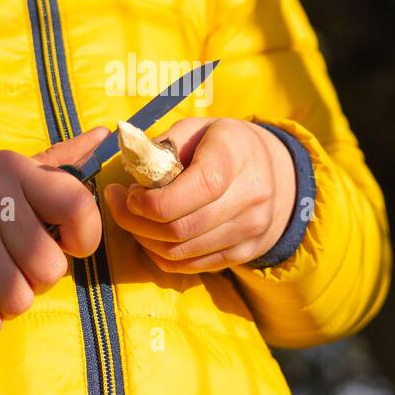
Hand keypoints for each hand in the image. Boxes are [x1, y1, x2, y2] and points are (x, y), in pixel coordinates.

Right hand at [0, 127, 109, 341]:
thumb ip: (53, 163)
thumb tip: (104, 136)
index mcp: (13, 170)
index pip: (79, 205)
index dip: (84, 237)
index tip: (64, 246)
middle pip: (51, 269)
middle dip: (32, 281)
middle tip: (2, 268)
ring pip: (21, 300)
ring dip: (3, 305)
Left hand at [102, 117, 295, 273]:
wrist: (275, 173)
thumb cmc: (224, 145)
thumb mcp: (196, 128)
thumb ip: (163, 145)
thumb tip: (129, 166)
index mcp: (236, 156)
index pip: (199, 188)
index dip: (154, 200)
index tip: (129, 193)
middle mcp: (251, 195)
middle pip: (183, 227)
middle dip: (136, 221)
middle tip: (119, 204)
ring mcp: (251, 229)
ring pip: (182, 252)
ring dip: (145, 239)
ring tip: (133, 217)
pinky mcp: (245, 253)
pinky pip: (191, 266)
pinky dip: (161, 255)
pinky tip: (150, 235)